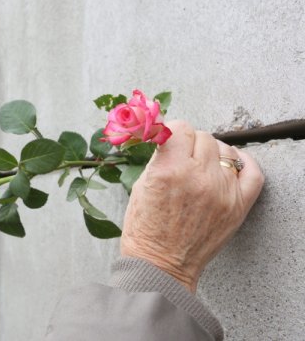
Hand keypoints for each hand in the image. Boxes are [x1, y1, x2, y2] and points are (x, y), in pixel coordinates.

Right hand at [120, 120, 264, 292]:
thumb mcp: (141, 186)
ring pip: (225, 150)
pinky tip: (231, 165)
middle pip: (204, 136)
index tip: (170, 137)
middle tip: (183, 157)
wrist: (160, 265)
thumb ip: (160, 158)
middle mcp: (197, 177)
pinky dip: (243, 163)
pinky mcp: (238, 207)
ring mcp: (222, 192)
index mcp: (168, 171)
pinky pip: (252, 172)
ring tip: (202, 166)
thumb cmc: (145, 228)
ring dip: (212, 153)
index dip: (173, 130)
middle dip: (191, 143)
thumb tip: (171, 137)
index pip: (181, 128)